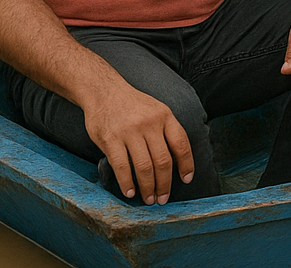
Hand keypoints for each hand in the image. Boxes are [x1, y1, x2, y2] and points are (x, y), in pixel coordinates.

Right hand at [81, 82, 194, 204]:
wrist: (104, 91)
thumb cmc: (133, 105)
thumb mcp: (156, 109)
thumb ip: (166, 130)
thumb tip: (177, 161)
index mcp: (165, 116)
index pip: (181, 144)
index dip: (186, 164)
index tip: (186, 179)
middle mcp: (150, 123)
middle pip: (163, 161)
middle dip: (165, 184)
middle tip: (162, 199)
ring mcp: (130, 131)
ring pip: (144, 167)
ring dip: (148, 187)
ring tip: (148, 199)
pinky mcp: (111, 139)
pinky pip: (122, 166)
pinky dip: (127, 182)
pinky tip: (129, 192)